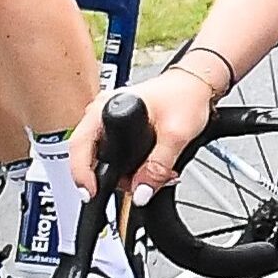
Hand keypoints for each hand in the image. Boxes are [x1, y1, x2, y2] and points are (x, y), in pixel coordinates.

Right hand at [69, 70, 215, 205]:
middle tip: (137, 186)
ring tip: (151, 176)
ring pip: (104, 158)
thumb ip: (157, 166)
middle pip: (90, 156)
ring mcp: (109, 118)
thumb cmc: (186, 95)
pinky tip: (148, 168)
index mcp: (108, 106)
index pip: (79, 145)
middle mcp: (103, 111)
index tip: (91, 193)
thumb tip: (140, 192)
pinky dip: (130, 166)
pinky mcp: (120, 126)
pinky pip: (115, 153)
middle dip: (115, 178)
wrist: (198, 84)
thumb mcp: (175, 135)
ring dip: (126, 174)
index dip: (82, 173)